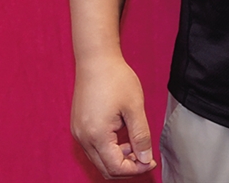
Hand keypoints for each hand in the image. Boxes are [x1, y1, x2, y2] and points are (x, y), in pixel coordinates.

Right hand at [71, 54, 156, 177]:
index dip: (136, 169)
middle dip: (127, 167)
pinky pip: (93, 148)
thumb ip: (141, 136)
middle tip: (145, 157)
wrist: (96, 59)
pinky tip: (122, 137)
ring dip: (118, 159)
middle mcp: (83, 138)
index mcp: (97, 135)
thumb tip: (145, 159)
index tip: (151, 161)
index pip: (115, 168)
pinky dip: (108, 149)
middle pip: (105, 168)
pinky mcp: (78, 126)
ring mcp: (78, 132)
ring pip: (99, 159)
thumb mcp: (134, 107)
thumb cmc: (116, 78)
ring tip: (135, 144)